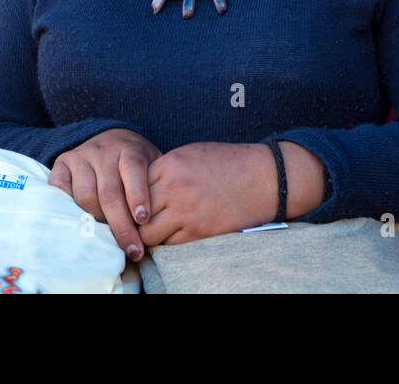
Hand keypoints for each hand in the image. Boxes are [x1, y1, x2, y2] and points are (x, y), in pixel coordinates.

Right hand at [49, 128, 160, 261]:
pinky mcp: (62, 164)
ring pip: (85, 195)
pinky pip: (60, 189)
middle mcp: (103, 151)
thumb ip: (157, 186)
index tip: (143, 220)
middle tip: (133, 250)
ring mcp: (81, 157)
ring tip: (110, 236)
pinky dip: (69, 208)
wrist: (109, 138)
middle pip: (109, 192)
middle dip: (122, 225)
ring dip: (97, 220)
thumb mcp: (152, 165)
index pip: (133, 169)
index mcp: (129, 149)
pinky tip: (82, 222)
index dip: (138, 195)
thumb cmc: (136, 163)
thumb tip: (162, 223)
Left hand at [138, 142, 277, 245]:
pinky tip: (172, 236)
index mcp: (171, 164)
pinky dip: (167, 243)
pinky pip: (170, 244)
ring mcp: (186, 211)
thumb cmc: (230, 163)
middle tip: (138, 223)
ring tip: (153, 232)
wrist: (265, 177)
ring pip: (148, 233)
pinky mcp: (199, 232)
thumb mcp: (193, 154)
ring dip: (149, 235)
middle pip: (136, 211)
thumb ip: (166, 169)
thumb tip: (144, 186)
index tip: (135, 202)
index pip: (134, 185)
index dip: (133, 196)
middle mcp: (174, 187)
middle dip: (135, 219)